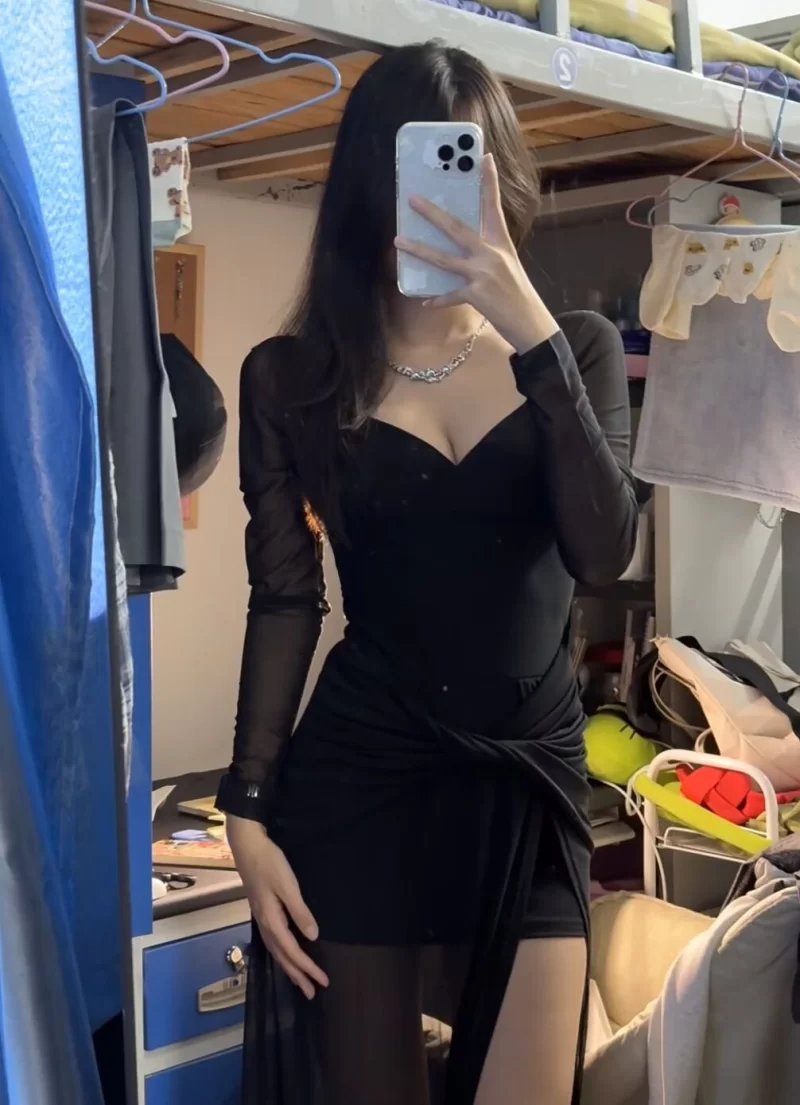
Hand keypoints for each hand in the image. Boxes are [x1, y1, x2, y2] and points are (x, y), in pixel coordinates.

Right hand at [226, 815, 328, 998]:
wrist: (247, 846)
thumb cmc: (269, 863)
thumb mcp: (288, 885)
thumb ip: (300, 912)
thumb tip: (312, 937)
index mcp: (271, 920)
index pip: (292, 952)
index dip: (307, 968)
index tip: (322, 981)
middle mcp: (264, 924)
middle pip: (282, 957)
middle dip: (297, 976)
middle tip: (312, 993)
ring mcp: (261, 918)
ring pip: (276, 951)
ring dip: (289, 968)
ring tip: (300, 982)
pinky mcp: (261, 911)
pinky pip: (273, 942)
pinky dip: (282, 954)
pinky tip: (286, 955)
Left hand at [394, 154, 558, 354]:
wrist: (529, 321)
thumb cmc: (515, 292)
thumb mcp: (506, 263)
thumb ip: (486, 251)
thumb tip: (461, 242)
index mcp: (500, 242)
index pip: (493, 206)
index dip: (489, 181)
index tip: (484, 158)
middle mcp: (491, 253)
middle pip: (457, 228)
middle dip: (433, 214)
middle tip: (413, 199)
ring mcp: (483, 273)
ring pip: (444, 259)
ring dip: (419, 250)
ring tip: (399, 241)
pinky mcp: (476, 294)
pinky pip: (449, 295)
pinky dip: (437, 300)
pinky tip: (424, 302)